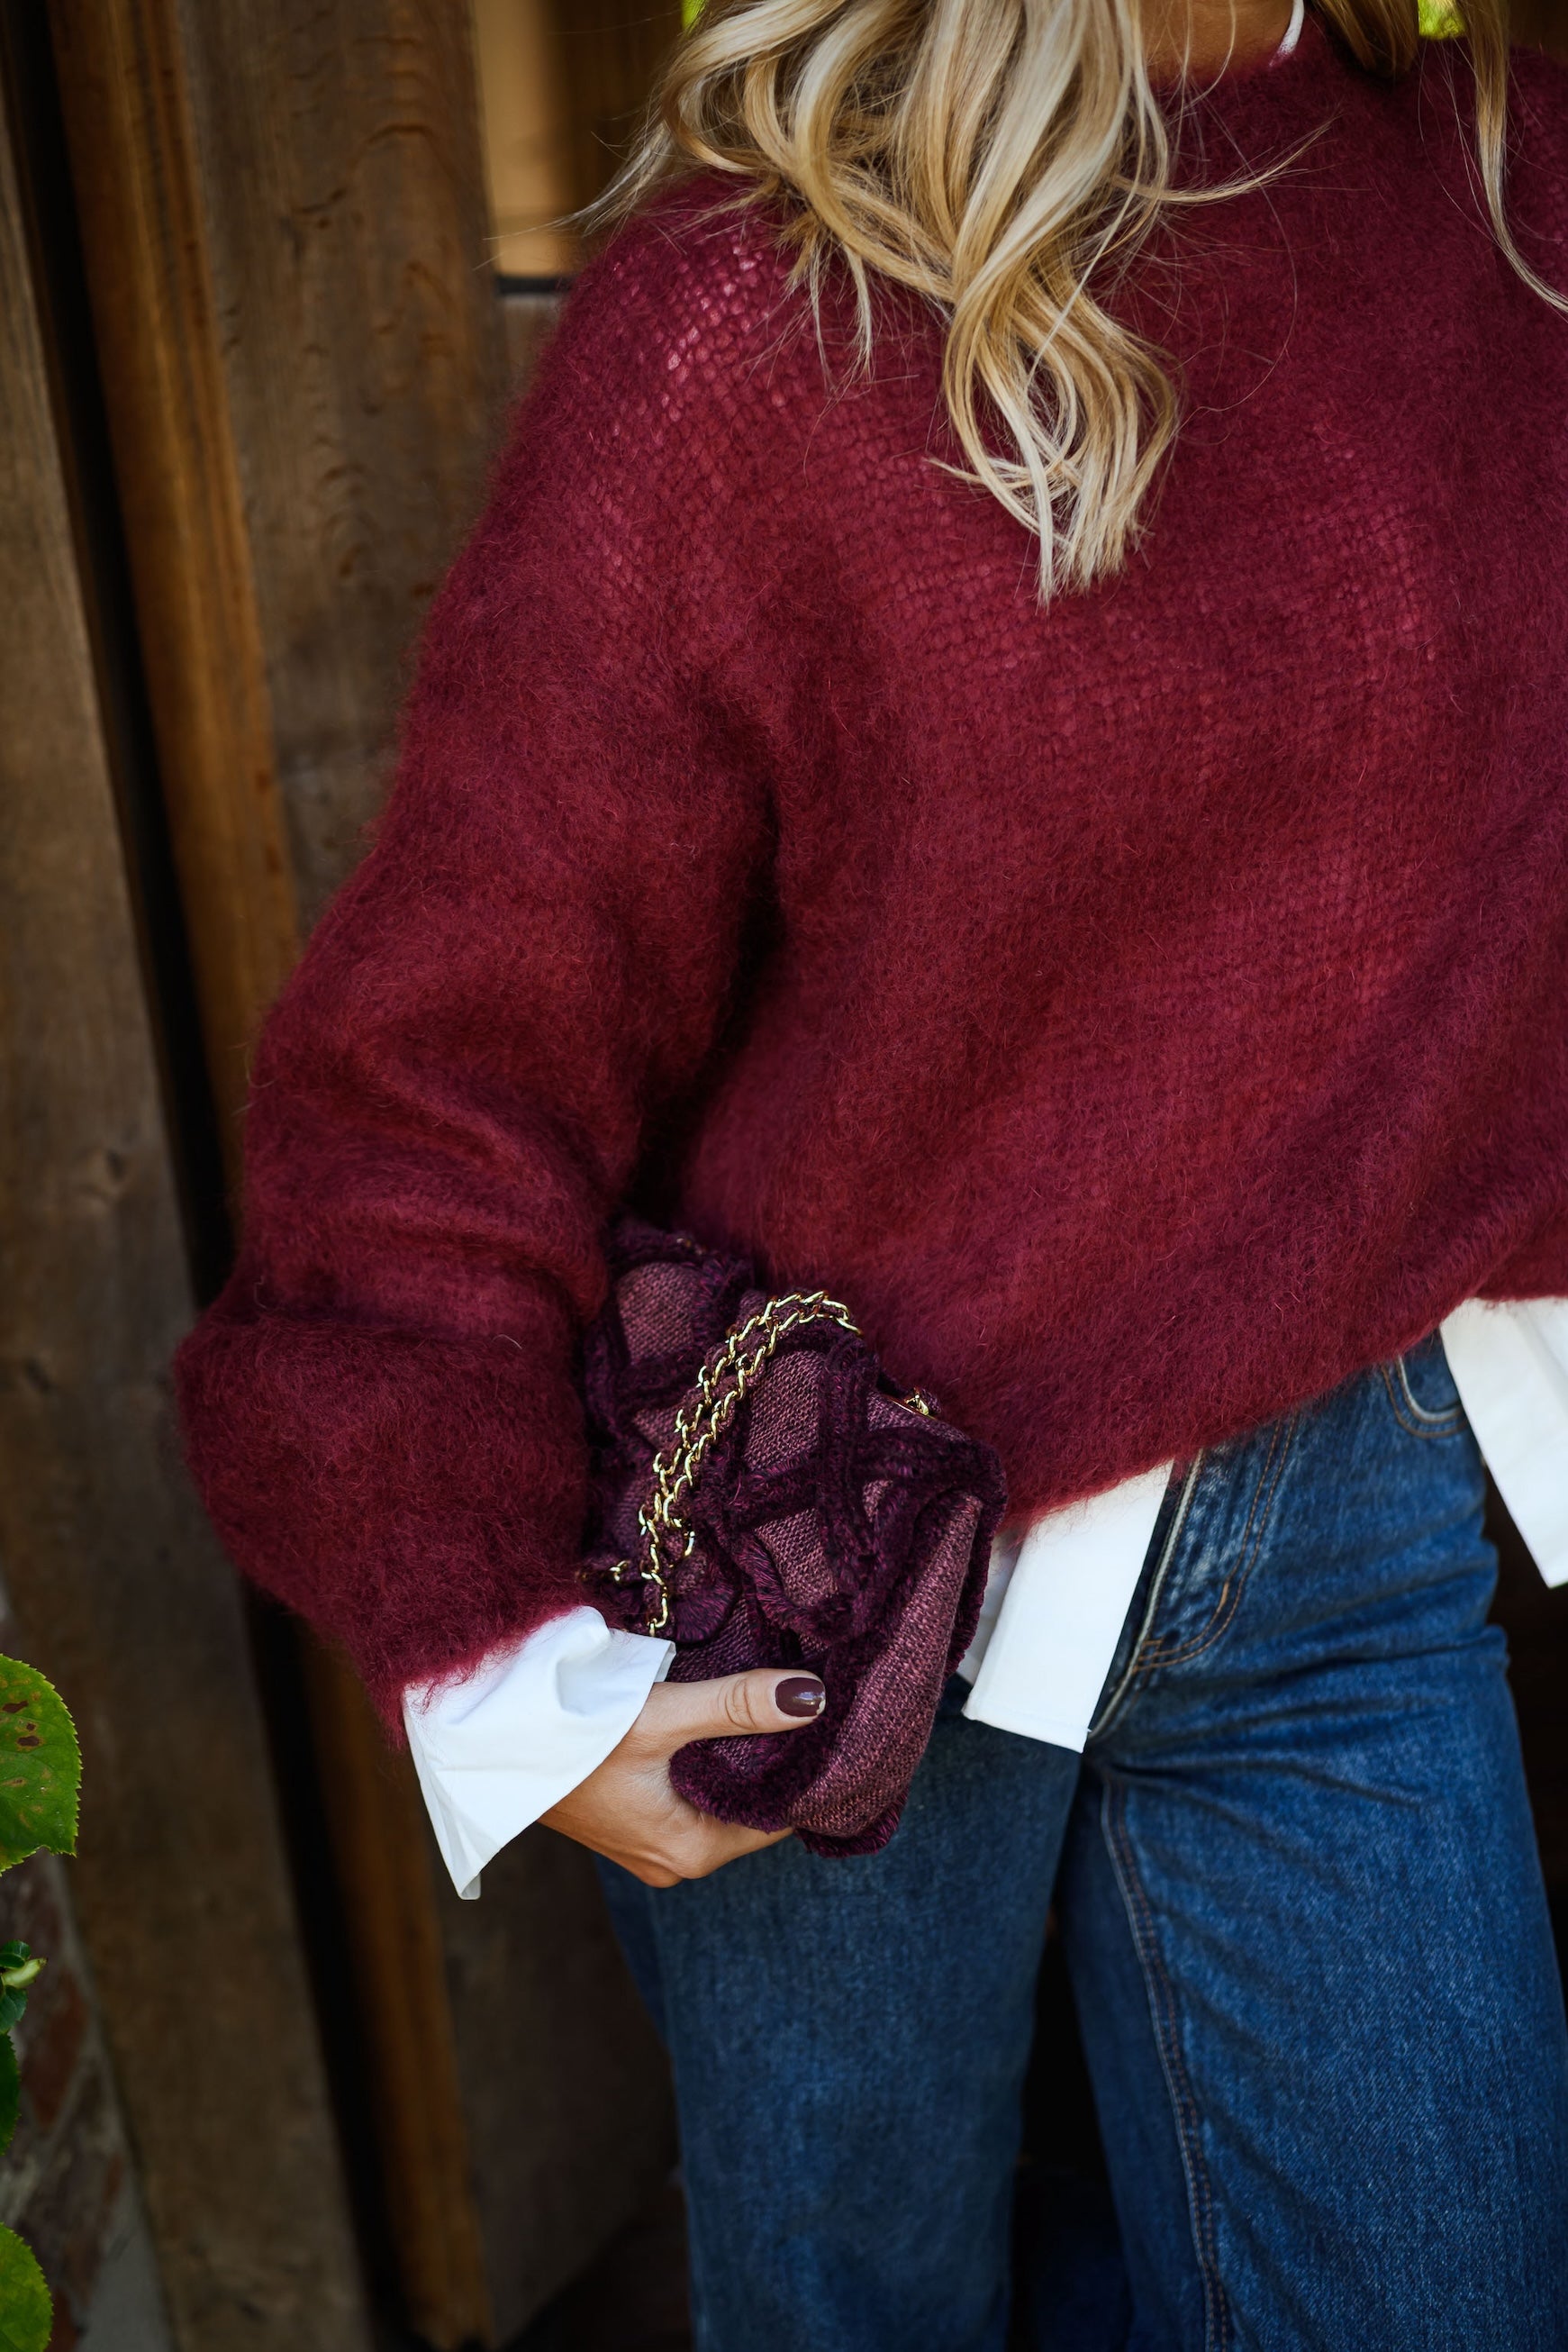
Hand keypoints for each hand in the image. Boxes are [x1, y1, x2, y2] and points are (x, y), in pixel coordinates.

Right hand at [542, 1669, 825, 1886]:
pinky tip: (723, 1723)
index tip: (839, 1731)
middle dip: (778, 1765)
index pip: (780, 1820)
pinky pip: (690, 1797)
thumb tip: (812, 1698)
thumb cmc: (573, 1736)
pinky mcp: (630, 1822)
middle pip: (752, 1812)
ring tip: (775, 1707)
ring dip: (741, 1761)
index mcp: (692, 1852)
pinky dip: (709, 1764)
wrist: (490, 1743)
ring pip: (720, 1802)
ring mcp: (649, 1845)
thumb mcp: (663, 1716)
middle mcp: (674, 1861)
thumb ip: (738, 1706)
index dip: (810, 1775)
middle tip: (814, 1705)